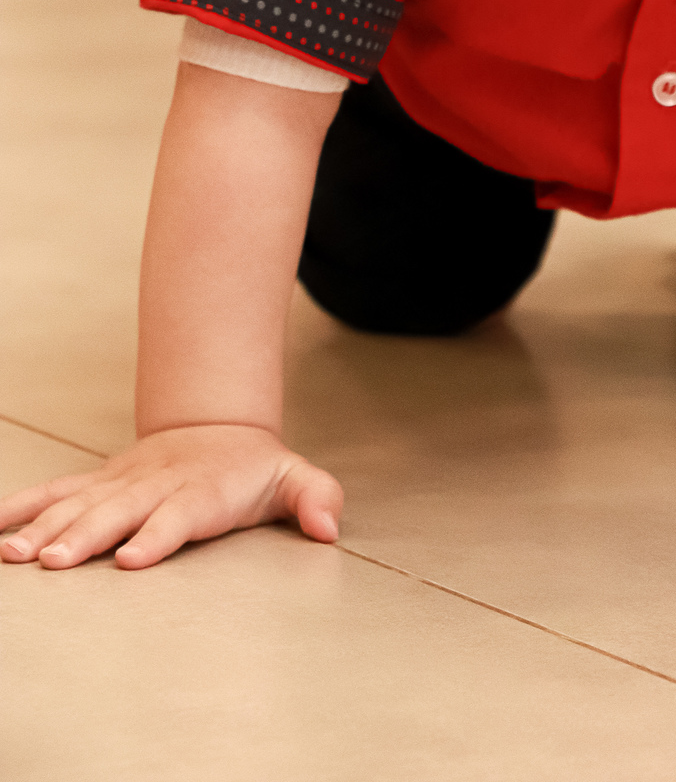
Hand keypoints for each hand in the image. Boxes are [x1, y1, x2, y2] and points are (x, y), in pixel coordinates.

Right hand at [0, 425, 342, 569]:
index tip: (129, 559)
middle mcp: (157, 483)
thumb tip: (329, 527)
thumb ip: (316, 498)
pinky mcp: (101, 483)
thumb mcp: (296, 478)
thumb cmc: (256, 468)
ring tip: (14, 555)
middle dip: (85, 536)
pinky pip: (58, 492)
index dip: (156, 534)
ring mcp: (124, 481)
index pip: (179, 513)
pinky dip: (25, 505)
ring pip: (81, 502)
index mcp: (202, 488)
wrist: (219, 428)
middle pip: (119, 511)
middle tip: (53, 563)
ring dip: (45, 527)